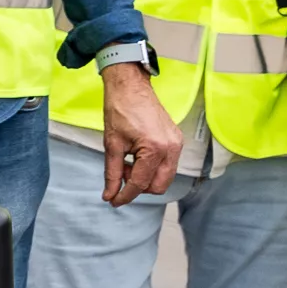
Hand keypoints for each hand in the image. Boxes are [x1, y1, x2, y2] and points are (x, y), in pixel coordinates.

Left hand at [100, 60, 179, 203]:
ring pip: (164, 177)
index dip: (124, 195)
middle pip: (158, 186)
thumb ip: (111, 172)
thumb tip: (109, 194)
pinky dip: (151, 167)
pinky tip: (136, 156)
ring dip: (144, 177)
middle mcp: (171, 149)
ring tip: (126, 161)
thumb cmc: (119, 109)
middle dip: (138, 187)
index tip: (113, 202)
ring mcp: (177, 144)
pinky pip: (167, 165)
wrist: (130, 86)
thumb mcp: (111, 143)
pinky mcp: (177, 140)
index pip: (140, 183)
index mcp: (155, 149)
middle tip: (119, 173)